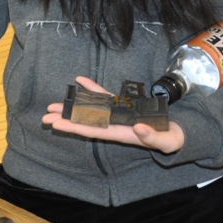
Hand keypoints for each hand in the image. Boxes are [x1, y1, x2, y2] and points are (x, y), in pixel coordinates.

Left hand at [42, 76, 185, 153]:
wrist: (177, 134)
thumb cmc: (170, 139)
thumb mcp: (166, 141)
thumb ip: (152, 136)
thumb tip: (137, 129)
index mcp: (121, 134)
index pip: (92, 130)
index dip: (74, 127)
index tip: (56, 125)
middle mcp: (114, 125)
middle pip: (85, 121)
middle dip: (66, 119)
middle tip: (45, 116)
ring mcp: (117, 115)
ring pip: (91, 109)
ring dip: (73, 106)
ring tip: (54, 104)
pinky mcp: (123, 107)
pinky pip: (104, 97)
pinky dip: (92, 88)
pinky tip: (79, 80)